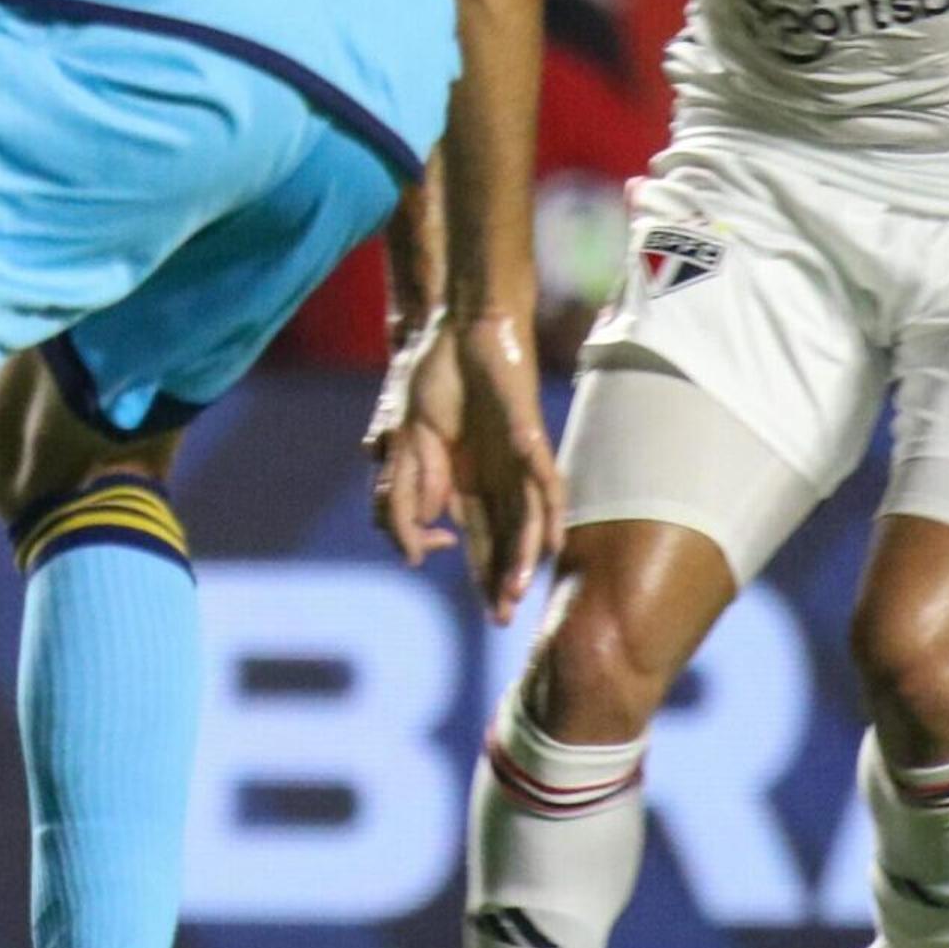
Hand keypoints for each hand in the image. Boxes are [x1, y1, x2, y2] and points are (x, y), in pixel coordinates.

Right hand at [368, 310, 564, 623]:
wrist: (453, 328)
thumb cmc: (429, 380)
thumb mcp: (400, 446)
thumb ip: (402, 499)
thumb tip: (414, 552)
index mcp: (463, 482)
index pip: (477, 540)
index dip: (481, 574)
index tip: (483, 608)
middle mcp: (494, 479)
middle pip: (504, 539)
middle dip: (503, 580)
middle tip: (502, 619)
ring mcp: (514, 460)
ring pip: (524, 520)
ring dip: (520, 558)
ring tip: (515, 593)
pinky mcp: (528, 438)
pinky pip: (543, 483)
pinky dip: (546, 515)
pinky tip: (547, 546)